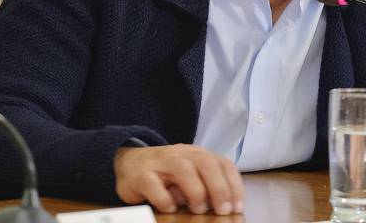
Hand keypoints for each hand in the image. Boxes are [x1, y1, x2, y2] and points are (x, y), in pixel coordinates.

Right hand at [113, 144, 242, 214]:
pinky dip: (164, 198)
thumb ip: (206, 186)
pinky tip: (170, 207)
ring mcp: (159, 162)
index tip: (237, 206)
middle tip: (223, 210)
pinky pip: (152, 183)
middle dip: (218, 188)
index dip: (233, 185)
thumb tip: (225, 205)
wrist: (127, 163)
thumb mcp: (190, 176)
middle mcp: (180, 154)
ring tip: (198, 210)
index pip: (221, 163)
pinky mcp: (140, 175)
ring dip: (195, 191)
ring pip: (182, 168)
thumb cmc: (165, 175)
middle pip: (205, 163)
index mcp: (196, 154)